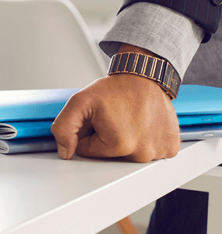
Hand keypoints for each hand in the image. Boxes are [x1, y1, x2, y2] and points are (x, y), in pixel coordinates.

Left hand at [50, 45, 180, 162]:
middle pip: (108, 155)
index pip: (87, 150)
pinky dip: (144, 140)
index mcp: (119, 145)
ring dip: (125, 140)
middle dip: (104, 138)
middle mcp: (142, 153)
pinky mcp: (170, 148)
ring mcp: (159, 152)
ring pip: (127, 155)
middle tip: (113, 118)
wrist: (145, 77)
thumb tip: (65, 153)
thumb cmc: (116, 89)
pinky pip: (149, 152)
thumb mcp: (79, 101)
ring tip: (129, 120)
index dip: (87, 132)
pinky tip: (143, 124)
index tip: (98, 118)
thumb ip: (64, 128)